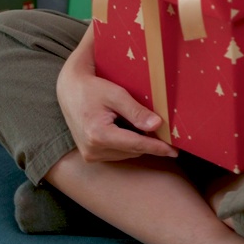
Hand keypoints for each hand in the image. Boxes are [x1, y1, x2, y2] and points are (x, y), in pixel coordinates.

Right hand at [56, 24, 177, 162]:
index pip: (136, 144)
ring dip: (139, 145)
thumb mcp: (116, 94)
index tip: (174, 150)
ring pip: (126, 154)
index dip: (157, 147)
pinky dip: (128, 145)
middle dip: (150, 144)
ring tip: (151, 131)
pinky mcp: (90, 155)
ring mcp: (90, 155)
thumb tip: (157, 125)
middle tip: (167, 136)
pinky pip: (117, 153)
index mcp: (98, 134)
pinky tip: (134, 132)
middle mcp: (93, 150)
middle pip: (132, 150)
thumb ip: (136, 111)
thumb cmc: (92, 88)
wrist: (69, 90)